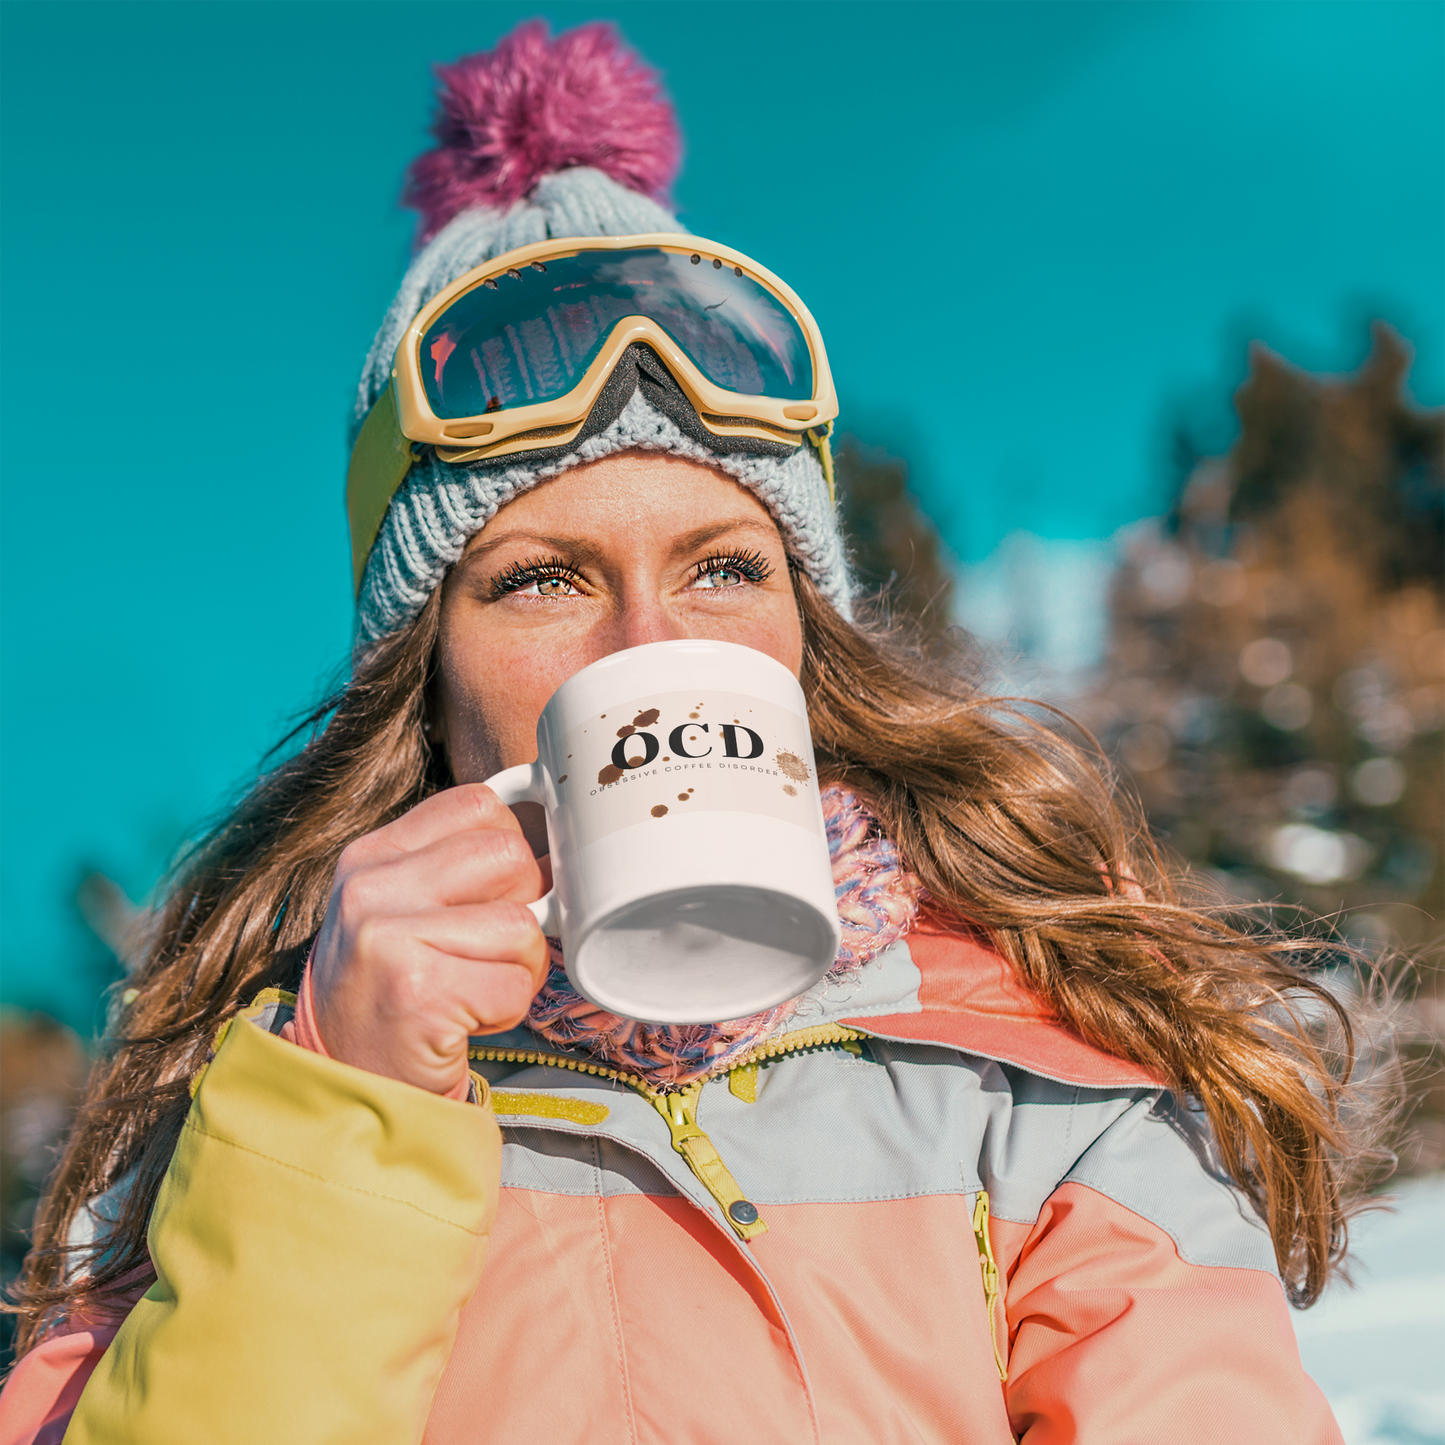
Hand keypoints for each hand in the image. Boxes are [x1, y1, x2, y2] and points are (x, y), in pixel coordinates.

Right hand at [308, 784, 549, 1093]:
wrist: (344, 1085)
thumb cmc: (390, 994)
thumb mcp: (403, 909)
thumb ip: (458, 866)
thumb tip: (557, 843)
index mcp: (372, 855)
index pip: (479, 804)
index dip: (511, 848)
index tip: (500, 893)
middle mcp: (370, 888)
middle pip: (509, 854)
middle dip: (524, 906)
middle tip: (490, 952)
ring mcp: (387, 939)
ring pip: (521, 924)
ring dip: (519, 967)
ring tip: (476, 989)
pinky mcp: (416, 995)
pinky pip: (514, 983)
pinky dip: (508, 1009)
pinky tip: (467, 1019)